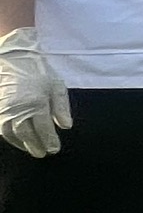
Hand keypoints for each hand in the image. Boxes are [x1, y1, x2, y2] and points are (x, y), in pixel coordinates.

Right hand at [0, 28, 71, 156]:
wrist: (15, 58)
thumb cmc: (39, 72)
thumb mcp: (56, 86)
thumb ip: (61, 107)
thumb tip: (66, 126)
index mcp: (36, 103)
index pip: (43, 128)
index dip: (49, 141)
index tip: (54, 149)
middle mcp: (18, 108)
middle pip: (26, 133)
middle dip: (34, 145)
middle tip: (42, 154)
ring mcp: (5, 108)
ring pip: (10, 133)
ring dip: (20, 144)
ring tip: (30, 149)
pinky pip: (1, 126)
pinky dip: (9, 136)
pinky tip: (16, 140)